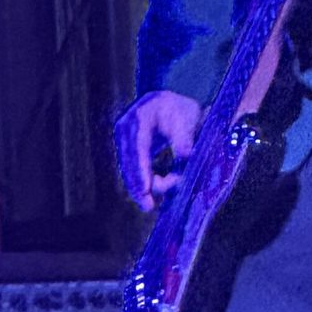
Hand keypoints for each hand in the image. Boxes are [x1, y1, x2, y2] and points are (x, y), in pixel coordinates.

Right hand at [116, 89, 202, 210]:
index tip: (145, 188)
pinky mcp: (126, 148)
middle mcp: (126, 127)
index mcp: (140, 116)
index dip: (141, 169)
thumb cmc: (180, 110)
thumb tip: (185, 154)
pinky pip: (131, 168)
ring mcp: (123, 138)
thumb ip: (185, 135)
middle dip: (138, 185)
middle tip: (148, 206)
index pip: (139, 146)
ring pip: (128, 168)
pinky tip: (148, 194)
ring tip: (151, 203)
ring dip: (140, 186)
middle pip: (129, 160)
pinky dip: (140, 181)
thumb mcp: (187, 118)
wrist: (171, 105)